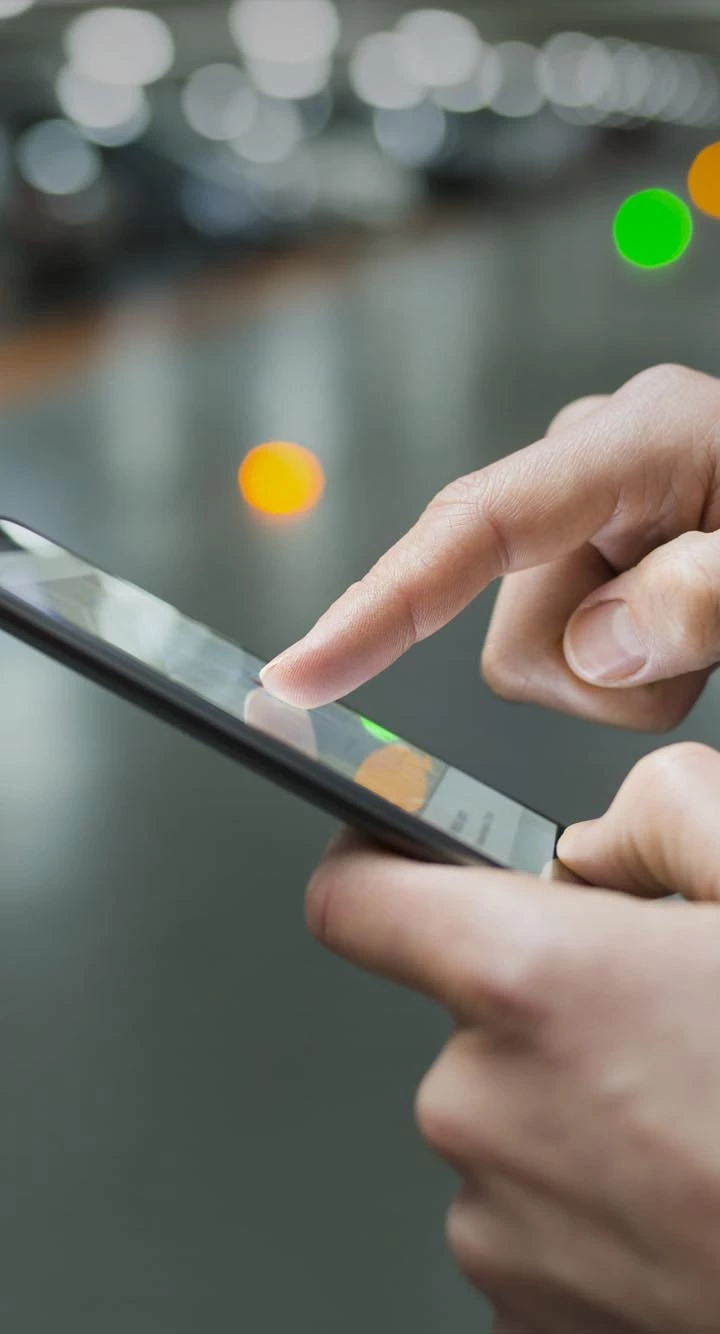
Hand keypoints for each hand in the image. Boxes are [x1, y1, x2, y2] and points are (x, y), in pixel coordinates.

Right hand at [261, 364, 719, 729]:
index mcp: (640, 439)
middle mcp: (587, 458)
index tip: (298, 678)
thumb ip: (708, 596)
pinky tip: (677, 625)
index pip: (476, 526)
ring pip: (533, 653)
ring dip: (619, 678)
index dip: (382, 606)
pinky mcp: (581, 545)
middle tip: (699, 650)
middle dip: (601, 676)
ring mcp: (579, 503)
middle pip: (511, 627)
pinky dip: (621, 671)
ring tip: (700, 634)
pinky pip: (559, 648)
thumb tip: (597, 645)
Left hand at [307, 742, 719, 1332]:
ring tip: (690, 1126)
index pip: (357, 897)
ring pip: (504, 1120)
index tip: (392, 861)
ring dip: (576, 1112)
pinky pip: (528, 1217)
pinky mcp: (523, 1313)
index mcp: (529, 982)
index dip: (375, 864)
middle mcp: (482, 1105)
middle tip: (664, 1031)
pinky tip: (677, 1196)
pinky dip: (588, 1204)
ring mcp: (497, 1226)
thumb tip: (595, 847)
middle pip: (467, 1019)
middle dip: (550, 1010)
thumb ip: (669, 815)